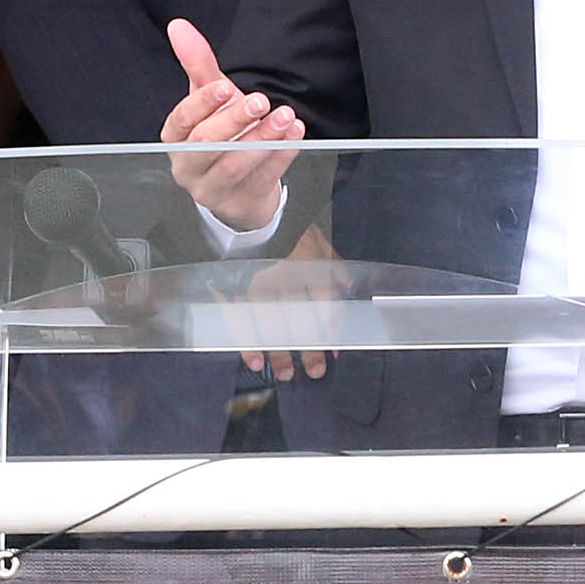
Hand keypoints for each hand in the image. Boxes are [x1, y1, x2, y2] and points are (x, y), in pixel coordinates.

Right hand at [159, 18, 302, 231]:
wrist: (241, 184)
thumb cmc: (222, 134)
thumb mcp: (211, 99)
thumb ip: (197, 64)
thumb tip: (179, 25)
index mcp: (175, 139)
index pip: (181, 121)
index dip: (202, 104)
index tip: (225, 87)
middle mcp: (186, 166)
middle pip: (206, 144)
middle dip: (235, 120)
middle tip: (261, 101)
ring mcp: (210, 190)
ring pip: (234, 164)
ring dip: (262, 139)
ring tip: (286, 117)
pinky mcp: (238, 204)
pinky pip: (260, 180)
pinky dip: (279, 158)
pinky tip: (295, 137)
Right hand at [241, 221, 336, 382]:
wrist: (246, 209)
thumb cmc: (285, 223)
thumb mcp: (315, 237)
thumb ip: (333, 262)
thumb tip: (349, 285)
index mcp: (308, 268)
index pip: (325, 307)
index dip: (329, 332)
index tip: (333, 354)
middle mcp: (287, 281)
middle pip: (300, 323)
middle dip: (308, 350)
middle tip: (314, 373)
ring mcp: (259, 287)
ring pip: (272, 326)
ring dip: (280, 353)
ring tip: (285, 374)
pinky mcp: (235, 289)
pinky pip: (241, 320)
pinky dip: (249, 342)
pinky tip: (255, 361)